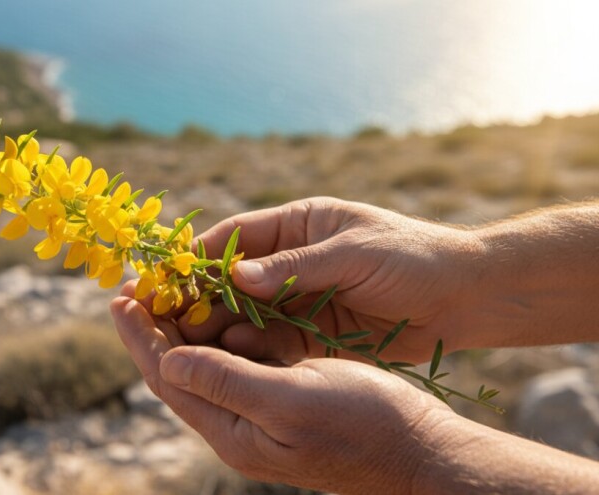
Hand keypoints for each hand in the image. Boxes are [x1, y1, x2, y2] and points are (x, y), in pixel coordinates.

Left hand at [110, 289, 453, 493]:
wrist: (420, 449)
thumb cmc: (362, 424)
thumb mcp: (290, 401)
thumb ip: (227, 381)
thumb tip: (167, 359)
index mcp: (231, 431)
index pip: (167, 378)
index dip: (140, 336)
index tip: (120, 297)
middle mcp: (238, 427)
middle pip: (180, 371)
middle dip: (155, 327)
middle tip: (138, 285)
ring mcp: (261, 416)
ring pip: (208, 366)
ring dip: (187, 327)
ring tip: (170, 289)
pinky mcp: (284, 402)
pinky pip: (240, 365)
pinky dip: (225, 334)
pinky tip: (225, 311)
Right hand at [180, 197, 486, 363]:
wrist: (466, 299)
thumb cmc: (412, 257)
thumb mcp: (353, 252)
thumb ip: (295, 265)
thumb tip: (235, 276)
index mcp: (299, 225)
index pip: (238, 237)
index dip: (201, 255)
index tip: (168, 273)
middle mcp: (293, 262)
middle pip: (234, 279)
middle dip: (200, 295)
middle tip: (165, 314)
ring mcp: (301, 300)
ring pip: (247, 312)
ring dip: (218, 324)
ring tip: (186, 339)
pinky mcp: (313, 335)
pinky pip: (272, 341)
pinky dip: (249, 347)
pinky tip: (228, 354)